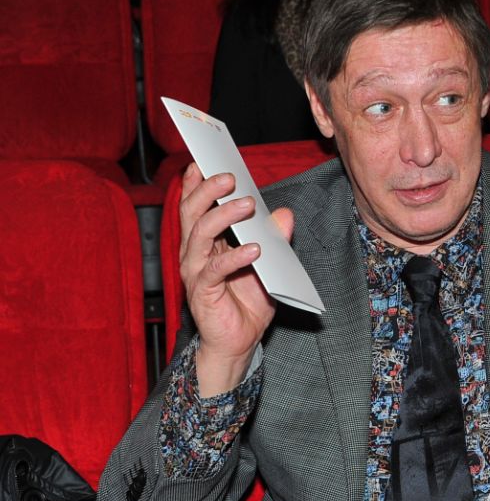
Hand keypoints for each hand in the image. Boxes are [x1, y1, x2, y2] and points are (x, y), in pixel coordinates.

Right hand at [178, 163, 293, 394]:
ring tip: (247, 204)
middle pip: (193, 213)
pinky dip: (235, 256)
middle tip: (229, 176)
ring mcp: (195, 272)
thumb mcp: (270, 264)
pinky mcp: (202, 292)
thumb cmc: (249, 301)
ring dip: (223, 216)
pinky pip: (215, 270)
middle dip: (209, 190)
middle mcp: (195, 252)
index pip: (196, 205)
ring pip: (200, 234)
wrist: (239, 342)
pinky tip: (254, 249)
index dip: (197, 182)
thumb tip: (285, 214)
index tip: (205, 158)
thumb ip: (276, 238)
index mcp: (206, 241)